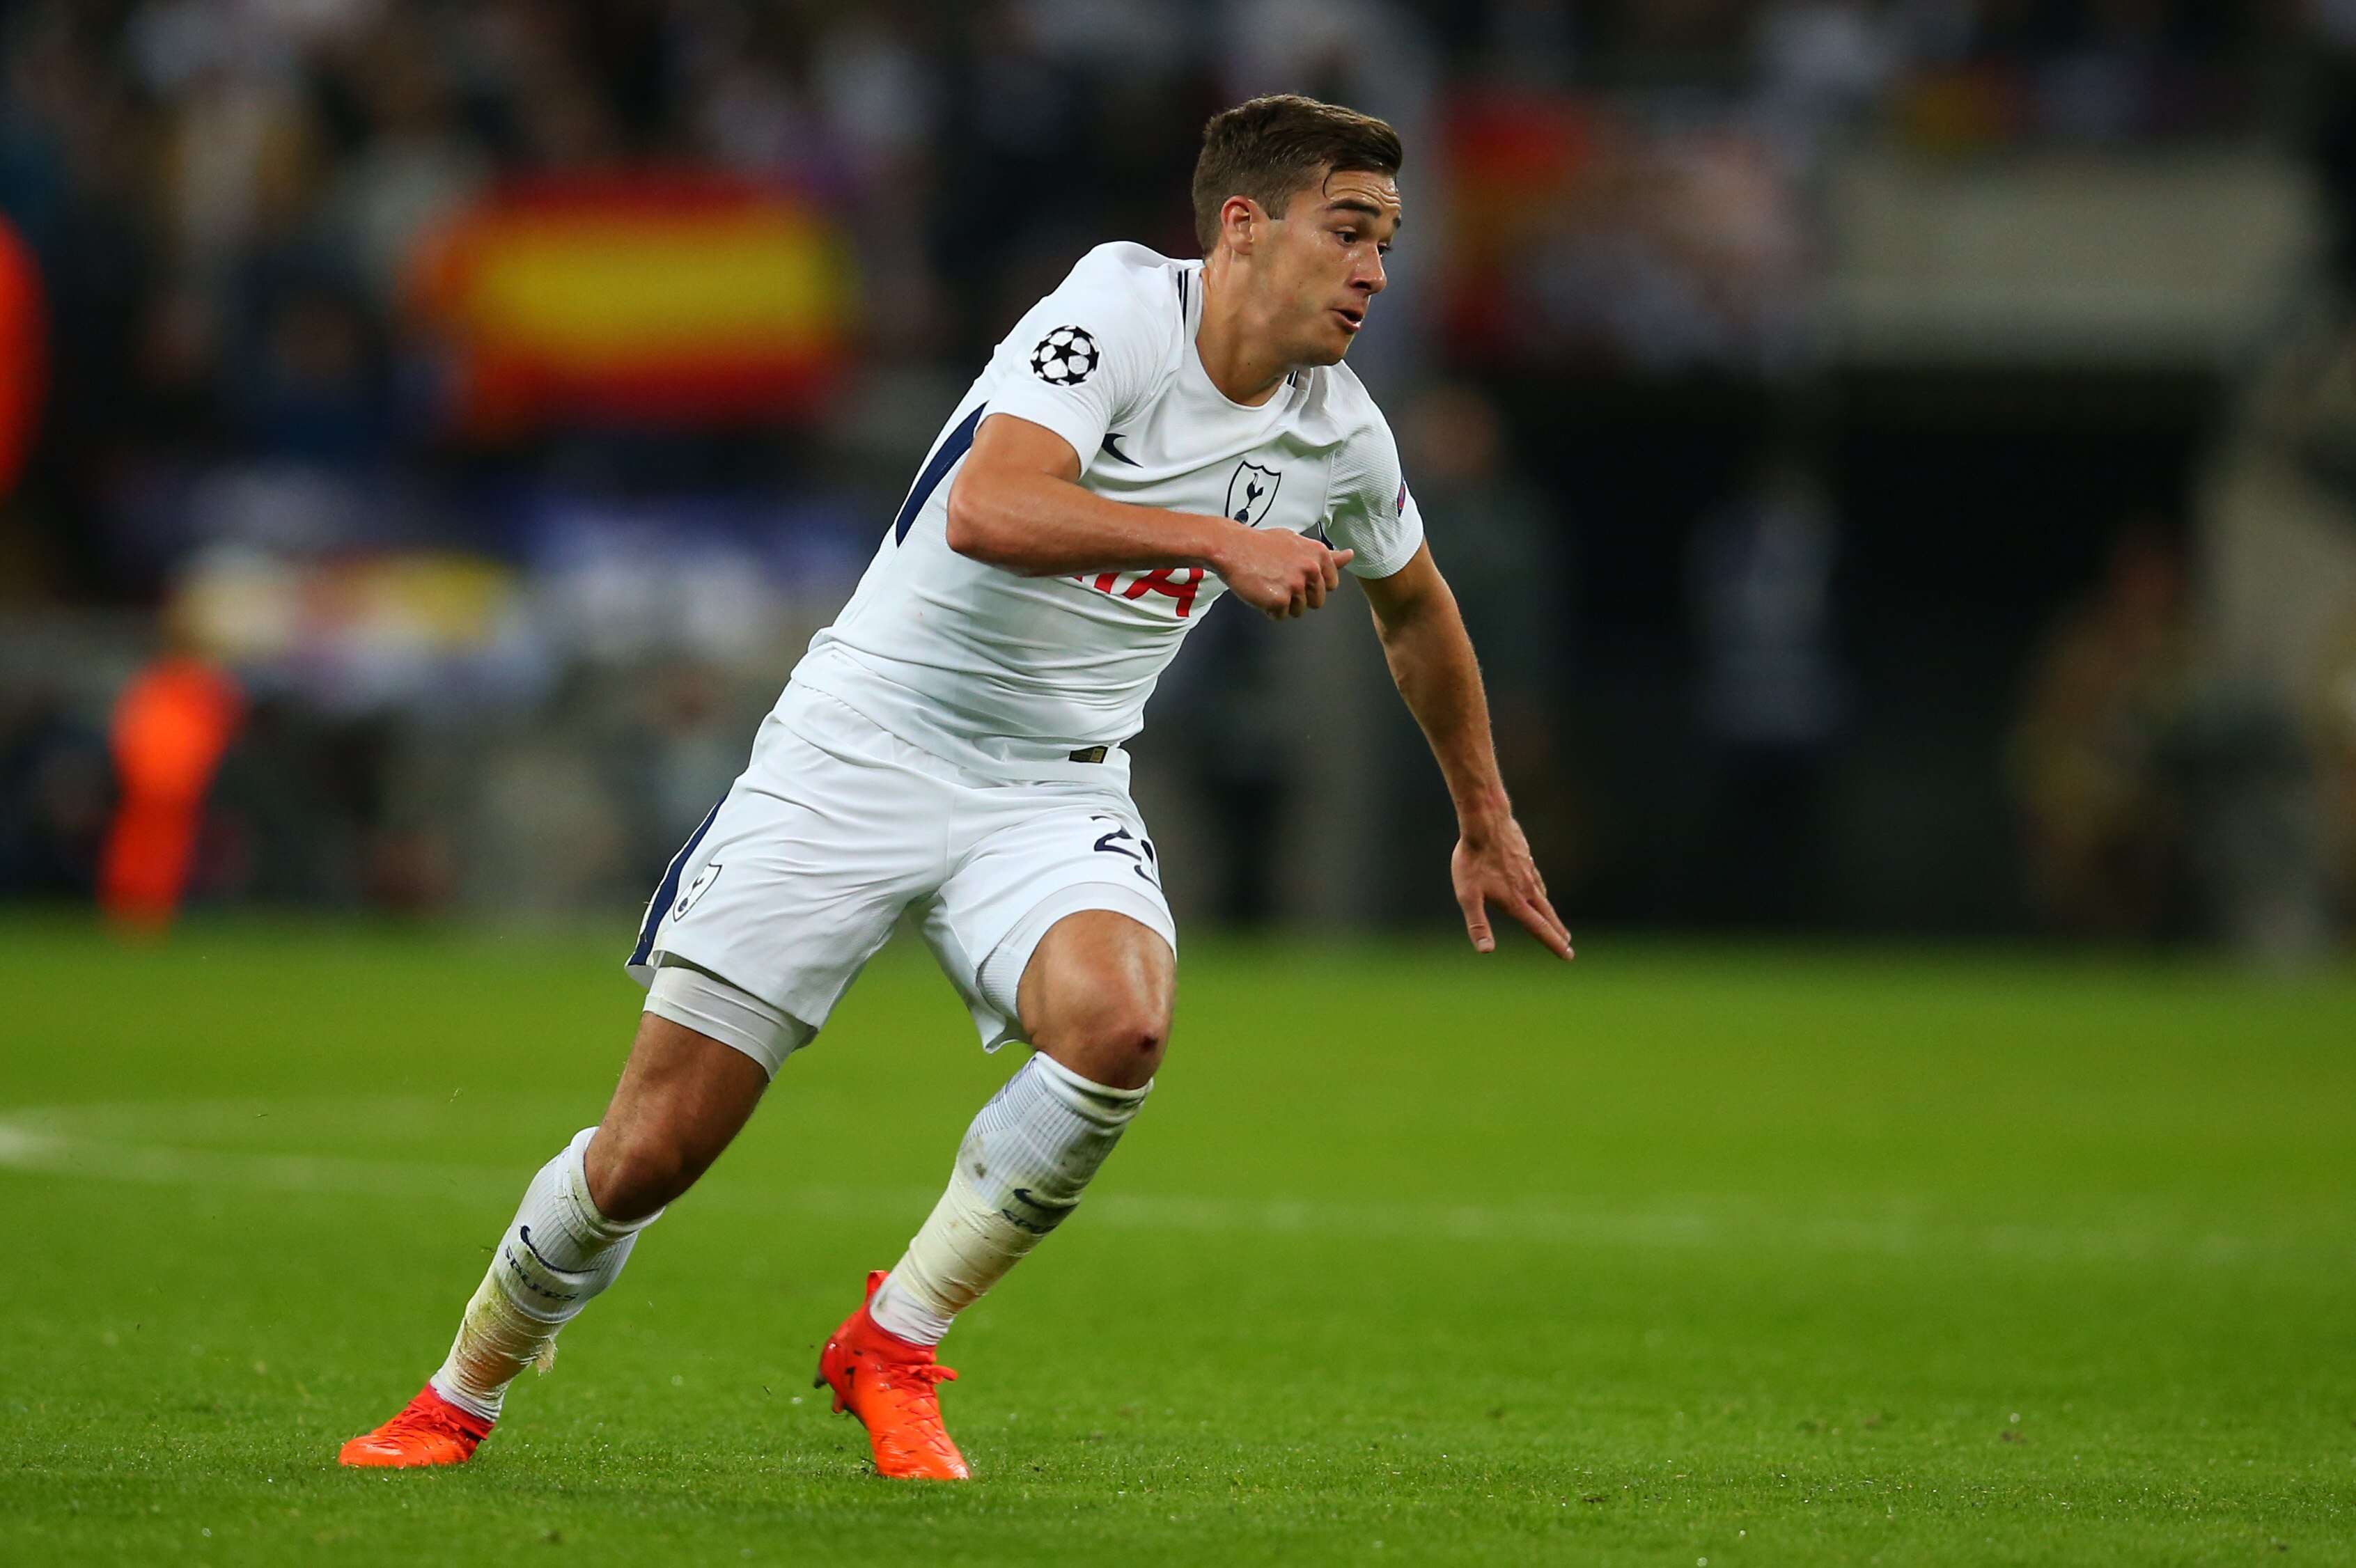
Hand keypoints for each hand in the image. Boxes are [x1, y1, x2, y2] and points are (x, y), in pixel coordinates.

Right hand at [1212, 524, 1352, 618]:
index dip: (1313, 585)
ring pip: (1299, 610)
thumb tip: (1349, 556)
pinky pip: (1281, 616)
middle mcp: (1311, 570)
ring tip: (1270, 584)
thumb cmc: (1261, 545)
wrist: (1231, 547)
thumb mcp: (1297, 542)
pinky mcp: (1279, 600)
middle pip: (1317, 601)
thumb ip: (1326, 555)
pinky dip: (1270, 609)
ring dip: (1284, 603)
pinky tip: (1261, 591)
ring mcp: (1295, 586)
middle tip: (1280, 580)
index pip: (1331, 585)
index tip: (1298, 576)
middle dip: (1300, 596)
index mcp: (1318, 554)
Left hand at [1451, 818, 1573, 958]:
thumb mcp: (1468, 896)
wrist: (1485, 822)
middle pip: (1546, 915)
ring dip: (1550, 912)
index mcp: (1515, 902)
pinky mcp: (1525, 857)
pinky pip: (1535, 878)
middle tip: (1568, 943)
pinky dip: (1540, 889)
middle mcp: (1526, 889)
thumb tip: (1486, 951)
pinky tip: (1537, 888)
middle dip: (1557, 931)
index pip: (1539, 929)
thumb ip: (1477, 924)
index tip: (1568, 955)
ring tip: (1554, 920)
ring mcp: (1528, 871)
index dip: (1554, 944)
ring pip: (1542, 896)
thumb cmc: (1472, 860)